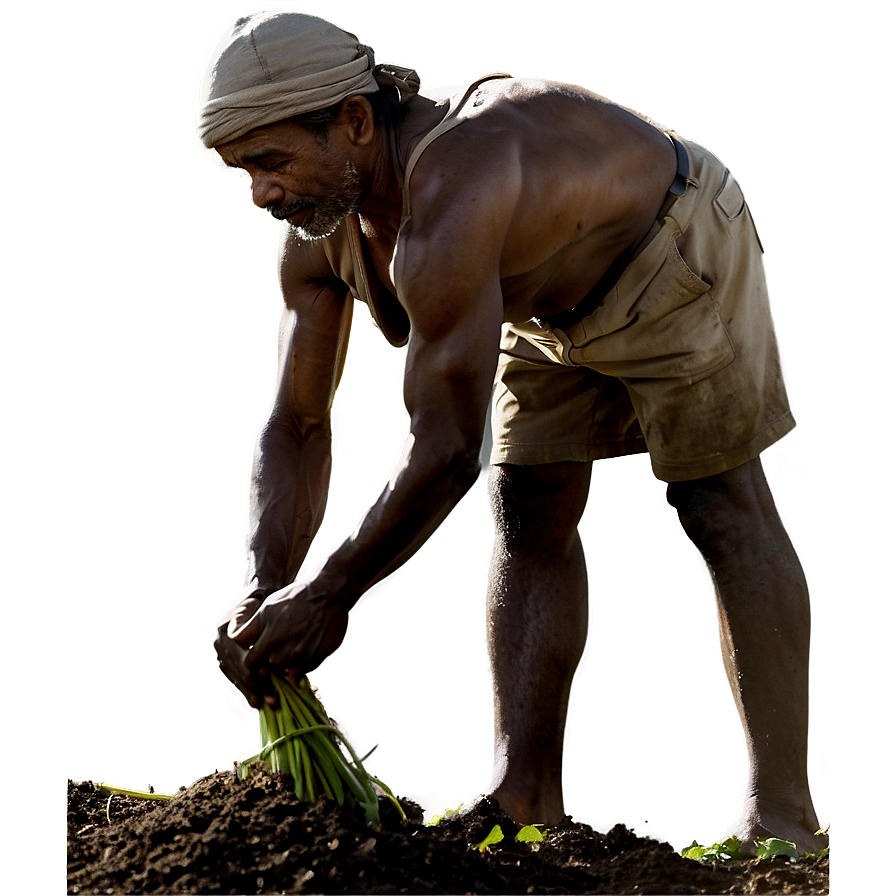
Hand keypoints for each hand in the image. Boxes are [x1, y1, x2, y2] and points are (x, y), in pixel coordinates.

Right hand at [214, 587, 269, 707]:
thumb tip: (268, 654)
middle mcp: (221, 643)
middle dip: (256, 686)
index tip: (268, 677)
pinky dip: (249, 689)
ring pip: (237, 677)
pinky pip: (236, 678)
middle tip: (273, 697)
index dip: (254, 669)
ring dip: (253, 691)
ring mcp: (222, 652)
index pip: (239, 656)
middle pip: (238, 670)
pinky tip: (259, 699)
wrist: (258, 594)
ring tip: (269, 701)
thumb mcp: (263, 611)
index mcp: (228, 630)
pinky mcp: (227, 661)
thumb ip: (262, 629)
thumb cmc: (265, 603)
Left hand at [230, 572, 348, 688]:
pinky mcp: (318, 657)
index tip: (257, 657)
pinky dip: (303, 662)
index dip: (252, 662)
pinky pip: (305, 669)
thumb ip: (249, 629)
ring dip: (288, 663)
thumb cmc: (297, 597)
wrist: (328, 593)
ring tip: (293, 643)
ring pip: (288, 670)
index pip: (251, 664)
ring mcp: (303, 656)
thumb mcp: (267, 608)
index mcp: (270, 639)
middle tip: (280, 646)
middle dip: (271, 661)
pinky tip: (305, 645)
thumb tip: (236, 640)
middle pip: (270, 668)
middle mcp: (285, 651)